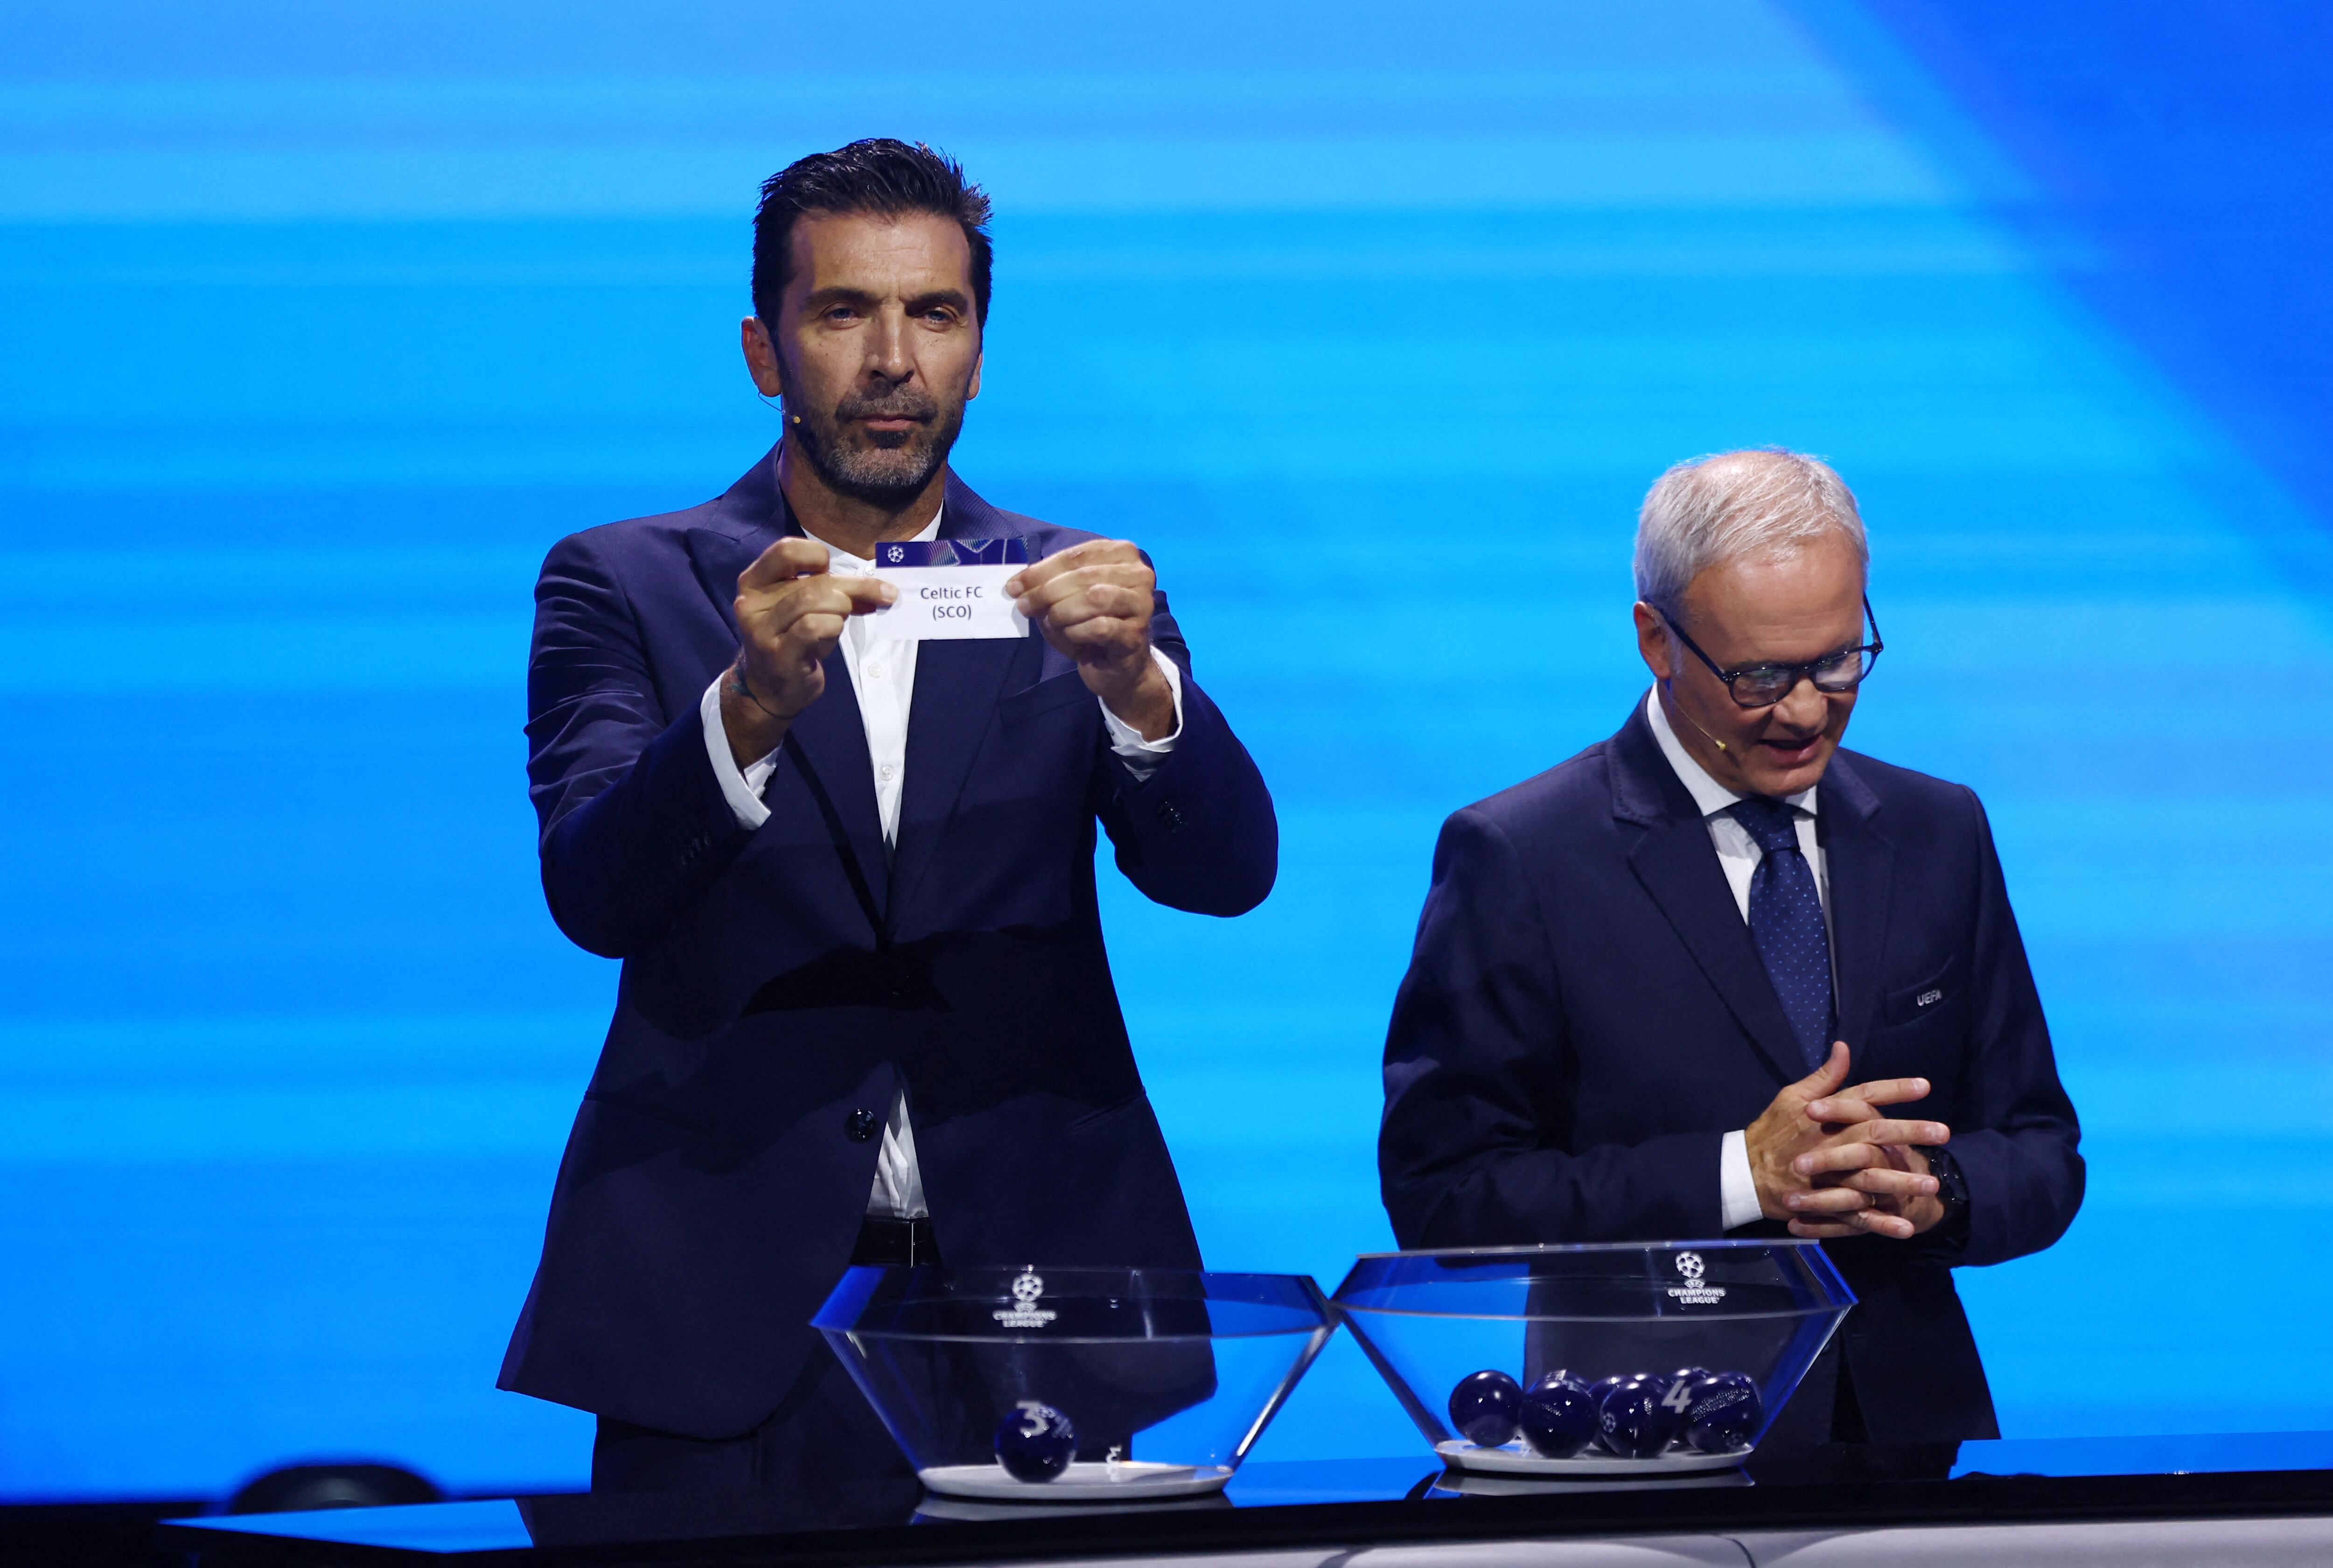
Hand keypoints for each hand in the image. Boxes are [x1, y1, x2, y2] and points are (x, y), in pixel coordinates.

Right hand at [721, 536, 896, 763]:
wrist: (771, 687)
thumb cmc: (793, 639)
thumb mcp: (807, 607)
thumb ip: (833, 589)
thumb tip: (880, 588)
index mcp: (755, 581)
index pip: (787, 549)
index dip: (818, 556)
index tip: (832, 572)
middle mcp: (751, 602)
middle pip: (813, 581)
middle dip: (854, 588)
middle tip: (878, 597)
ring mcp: (761, 630)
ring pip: (814, 602)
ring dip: (842, 609)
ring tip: (841, 621)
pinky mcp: (777, 654)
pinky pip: (813, 628)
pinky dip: (833, 627)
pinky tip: (831, 635)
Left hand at [1006, 539, 1173, 739]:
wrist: (1116, 665)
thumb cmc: (1089, 624)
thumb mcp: (1065, 597)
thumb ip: (1047, 584)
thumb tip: (1018, 584)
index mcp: (1122, 554)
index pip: (1076, 556)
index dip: (1041, 571)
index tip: (1014, 586)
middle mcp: (1139, 574)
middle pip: (1084, 576)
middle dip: (1047, 592)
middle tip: (1024, 606)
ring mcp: (1142, 604)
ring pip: (1095, 598)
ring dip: (1063, 612)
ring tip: (1051, 623)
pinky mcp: (1137, 633)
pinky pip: (1101, 627)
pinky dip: (1077, 631)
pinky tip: (1071, 636)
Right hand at [1744, 1043, 1946, 1238]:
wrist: (1743, 1173)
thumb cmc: (1771, 1131)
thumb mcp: (1791, 1097)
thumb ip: (1824, 1077)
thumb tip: (1844, 1047)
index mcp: (1822, 1114)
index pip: (1863, 1096)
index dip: (1894, 1090)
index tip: (1926, 1086)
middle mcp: (1829, 1142)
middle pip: (1874, 1134)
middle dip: (1910, 1132)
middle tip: (1943, 1132)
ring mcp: (1827, 1175)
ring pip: (1870, 1177)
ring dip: (1902, 1180)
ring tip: (1932, 1183)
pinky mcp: (1824, 1203)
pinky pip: (1856, 1216)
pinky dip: (1880, 1223)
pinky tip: (1906, 1227)